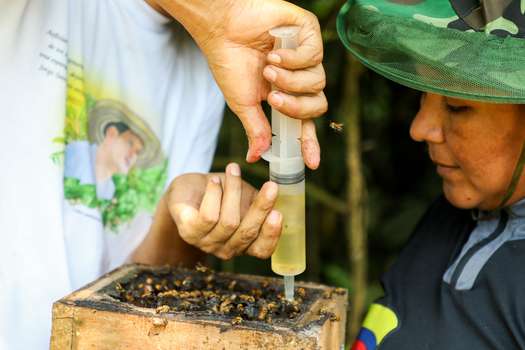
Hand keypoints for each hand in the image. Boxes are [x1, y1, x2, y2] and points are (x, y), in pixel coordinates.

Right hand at [154, 0, 325, 168]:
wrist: (221, 28)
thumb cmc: (229, 62)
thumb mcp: (243, 103)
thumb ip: (255, 129)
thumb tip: (255, 156)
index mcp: (285, 95)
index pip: (304, 123)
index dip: (308, 143)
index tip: (311, 163)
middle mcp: (299, 77)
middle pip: (317, 105)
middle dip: (296, 107)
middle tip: (273, 98)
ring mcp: (305, 55)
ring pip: (318, 82)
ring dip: (290, 81)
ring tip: (267, 69)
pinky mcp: (308, 33)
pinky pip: (315, 56)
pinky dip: (294, 59)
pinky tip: (274, 53)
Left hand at [166, 163, 282, 259]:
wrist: (187, 190)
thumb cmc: (220, 194)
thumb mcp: (245, 199)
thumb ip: (258, 204)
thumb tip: (274, 196)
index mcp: (245, 244)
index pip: (262, 249)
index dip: (271, 234)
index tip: (278, 213)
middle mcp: (227, 249)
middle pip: (247, 233)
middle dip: (261, 208)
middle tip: (271, 186)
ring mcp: (207, 243)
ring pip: (229, 222)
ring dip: (234, 191)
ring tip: (233, 170)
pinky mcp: (189, 232)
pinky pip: (208, 216)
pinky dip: (214, 194)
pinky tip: (215, 180)